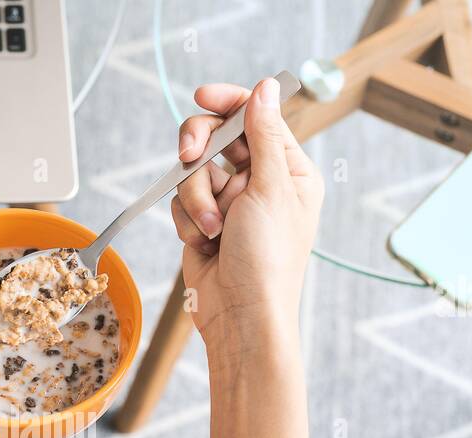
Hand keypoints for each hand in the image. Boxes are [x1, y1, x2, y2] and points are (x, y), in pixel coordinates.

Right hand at [171, 78, 323, 358]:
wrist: (240, 315)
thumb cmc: (266, 260)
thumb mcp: (270, 189)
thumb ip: (264, 135)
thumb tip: (267, 88)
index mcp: (288, 170)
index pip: (256, 118)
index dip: (229, 103)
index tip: (202, 97)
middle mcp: (260, 182)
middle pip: (218, 138)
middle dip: (200, 150)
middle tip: (188, 155)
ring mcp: (230, 203)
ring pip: (194, 171)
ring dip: (197, 199)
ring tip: (211, 229)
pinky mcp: (204, 223)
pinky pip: (182, 201)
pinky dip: (188, 221)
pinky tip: (203, 244)